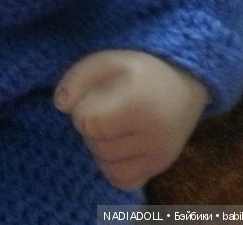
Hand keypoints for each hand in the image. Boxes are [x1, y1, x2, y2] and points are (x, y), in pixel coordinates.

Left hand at [54, 50, 208, 190]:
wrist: (182, 85)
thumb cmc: (139, 71)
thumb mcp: (107, 61)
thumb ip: (78, 78)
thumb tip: (60, 105)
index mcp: (139, 105)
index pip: (89, 123)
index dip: (82, 110)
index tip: (92, 98)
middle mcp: (153, 137)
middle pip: (97, 145)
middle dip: (90, 129)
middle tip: (104, 110)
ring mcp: (159, 157)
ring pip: (107, 166)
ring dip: (99, 148)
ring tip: (111, 126)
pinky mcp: (159, 169)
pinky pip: (123, 181)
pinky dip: (113, 167)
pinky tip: (118, 145)